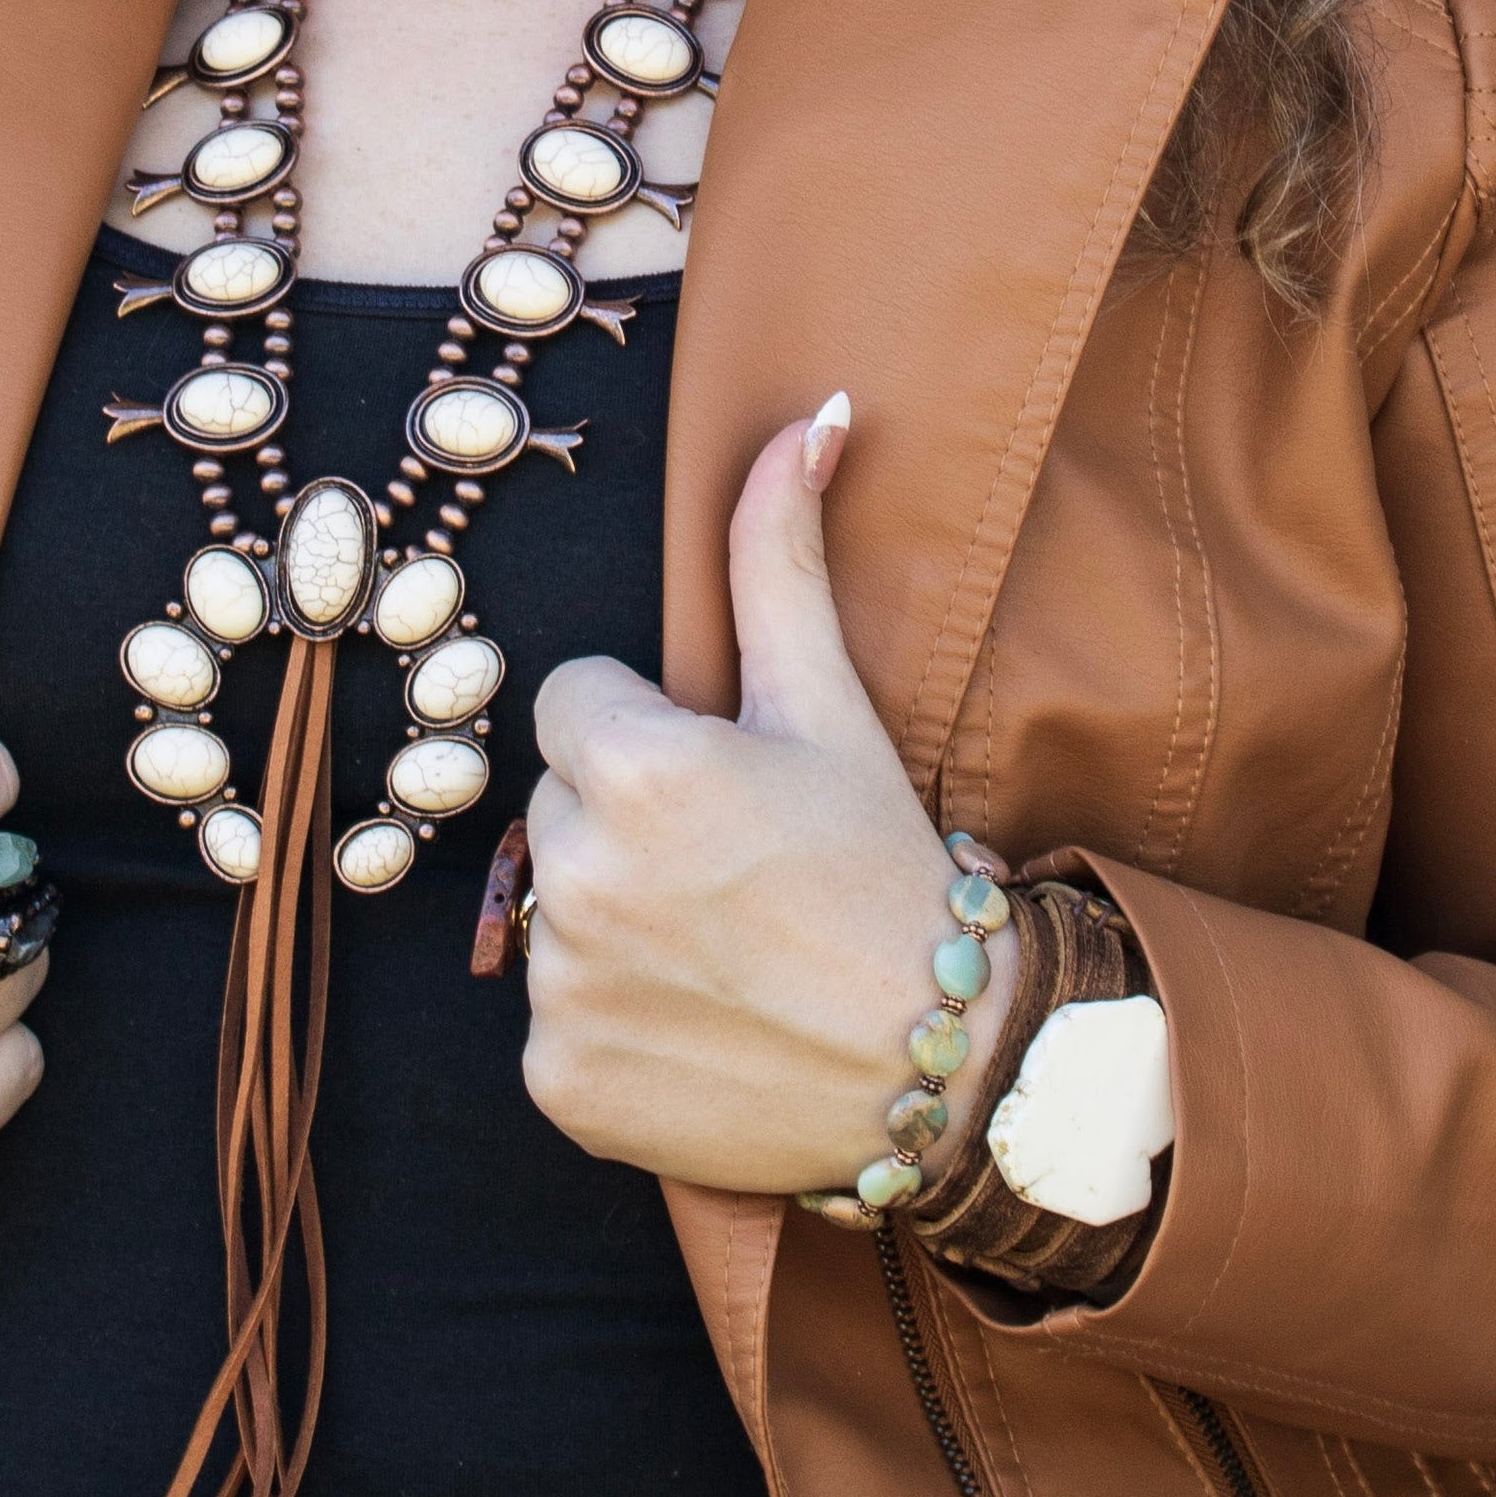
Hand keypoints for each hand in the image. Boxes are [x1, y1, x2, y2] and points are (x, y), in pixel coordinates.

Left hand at [523, 398, 1015, 1191]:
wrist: (939, 1067)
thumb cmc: (884, 868)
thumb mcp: (829, 705)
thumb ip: (781, 558)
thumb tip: (807, 415)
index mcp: (640, 767)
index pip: (573, 701)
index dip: (649, 733)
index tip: (723, 780)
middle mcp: (583, 873)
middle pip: (560, 802)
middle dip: (629, 820)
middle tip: (735, 866)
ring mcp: (565, 988)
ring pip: (556, 907)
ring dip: (618, 919)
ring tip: (725, 947)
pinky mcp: (561, 1082)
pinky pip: (556, 1019)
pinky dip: (613, 1024)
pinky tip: (701, 1024)